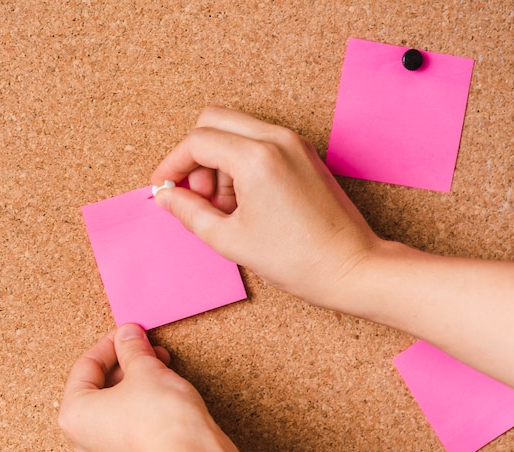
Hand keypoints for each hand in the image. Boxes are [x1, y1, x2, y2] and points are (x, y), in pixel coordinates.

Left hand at [58, 323, 238, 451]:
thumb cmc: (163, 422)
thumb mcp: (146, 369)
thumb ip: (132, 348)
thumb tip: (128, 336)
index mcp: (75, 416)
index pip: (86, 367)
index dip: (111, 344)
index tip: (128, 335)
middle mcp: (84, 445)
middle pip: (99, 393)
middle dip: (126, 368)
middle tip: (149, 353)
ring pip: (116, 417)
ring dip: (136, 392)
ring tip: (161, 375)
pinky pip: (132, 439)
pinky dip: (144, 419)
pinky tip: (165, 406)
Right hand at [151, 106, 379, 308]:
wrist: (350, 268)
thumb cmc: (298, 259)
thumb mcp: (230, 240)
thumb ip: (189, 213)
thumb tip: (166, 197)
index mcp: (256, 157)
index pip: (197, 141)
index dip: (172, 165)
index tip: (162, 188)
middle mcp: (277, 138)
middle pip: (214, 122)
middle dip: (195, 158)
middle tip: (197, 198)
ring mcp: (294, 143)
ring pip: (236, 131)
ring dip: (219, 162)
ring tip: (225, 208)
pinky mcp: (304, 155)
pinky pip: (260, 143)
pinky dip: (241, 164)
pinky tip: (245, 202)